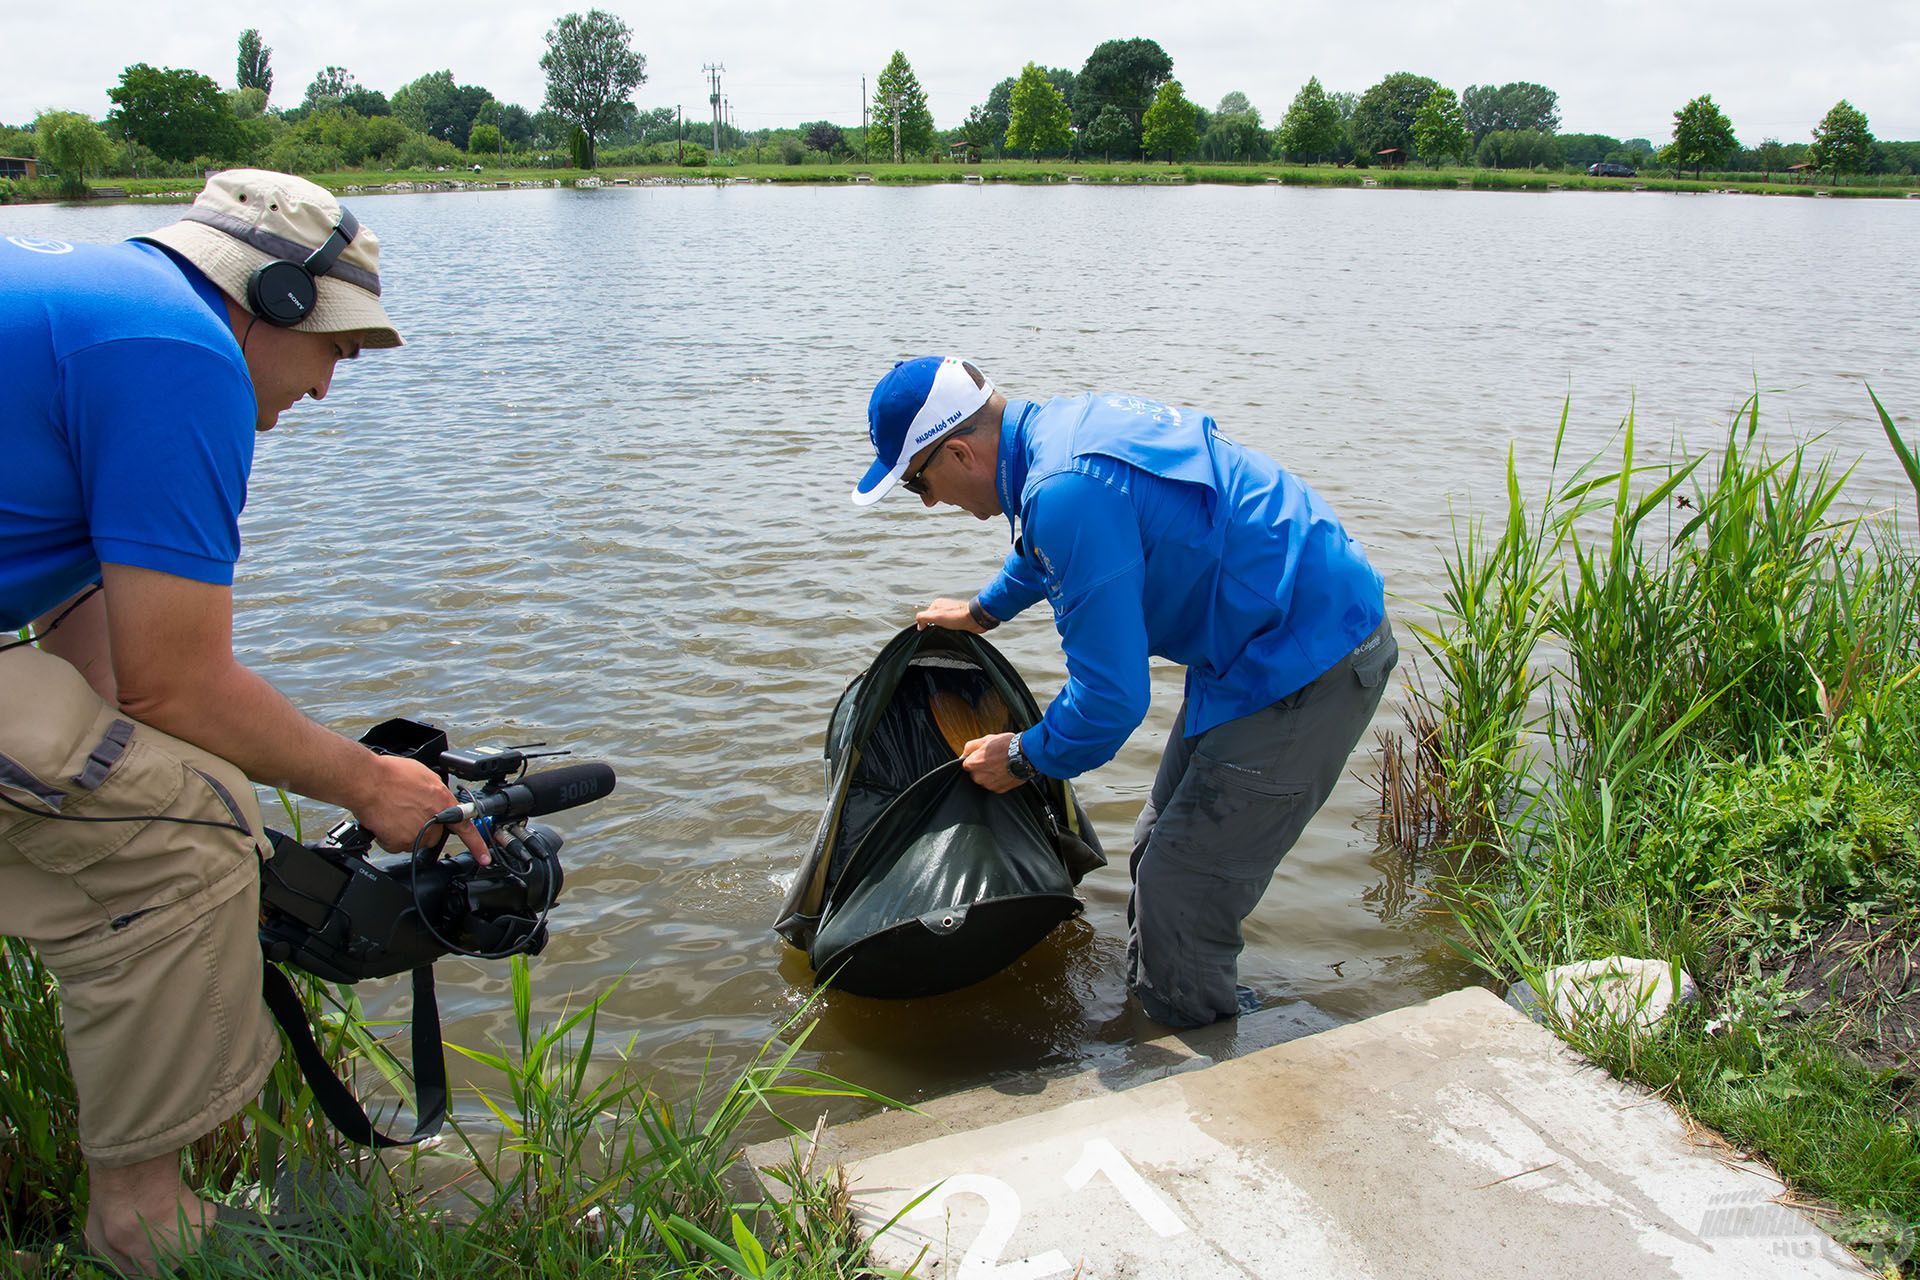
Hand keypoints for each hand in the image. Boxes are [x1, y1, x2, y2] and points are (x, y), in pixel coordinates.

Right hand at [352, 755, 490, 864]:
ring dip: (406, 831)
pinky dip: (390, 837)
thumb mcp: (425, 775)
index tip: (484, 857)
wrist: (366, 781)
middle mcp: (432, 820)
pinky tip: (386, 821)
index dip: (477, 844)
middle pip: (434, 835)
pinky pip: (397, 845)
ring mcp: (416, 833)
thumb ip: (437, 792)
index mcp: (442, 801)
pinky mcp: (400, 842)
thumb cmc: (391, 774)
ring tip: (394, 812)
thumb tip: (437, 799)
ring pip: (415, 840)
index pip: (466, 827)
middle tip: (407, 810)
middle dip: (423, 826)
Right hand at [916, 597, 983, 632]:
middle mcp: (944, 607)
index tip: (927, 631)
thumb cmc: (958, 616)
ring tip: (946, 632)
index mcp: (937, 604)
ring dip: (942, 629)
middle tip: (937, 632)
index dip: (924, 625)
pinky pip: (949, 626)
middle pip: (933, 620)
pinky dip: (949, 630)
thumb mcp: (936, 616)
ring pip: (941, 624)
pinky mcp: (958, 619)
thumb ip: (923, 617)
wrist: (976, 618)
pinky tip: (952, 633)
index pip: (924, 616)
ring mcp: (951, 613)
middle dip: (934, 627)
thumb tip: (918, 625)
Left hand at [960, 732, 1022, 792]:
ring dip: (990, 774)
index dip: (974, 759)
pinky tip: (1005, 771)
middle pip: (975, 773)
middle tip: (993, 759)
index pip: (966, 764)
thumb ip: (970, 747)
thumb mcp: (986, 739)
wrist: (1026, 755)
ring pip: (985, 780)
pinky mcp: (999, 790)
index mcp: (972, 764)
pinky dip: (998, 779)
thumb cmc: (1006, 745)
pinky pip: (995, 785)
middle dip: (981, 767)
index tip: (982, 756)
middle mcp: (978, 777)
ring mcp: (989, 785)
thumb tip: (963, 754)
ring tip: (1001, 765)